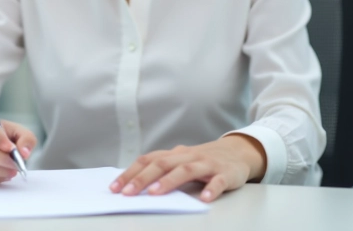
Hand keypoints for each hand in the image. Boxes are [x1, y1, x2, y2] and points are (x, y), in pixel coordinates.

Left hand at [109, 135, 265, 202]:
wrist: (237, 152)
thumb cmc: (202, 160)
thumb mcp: (180, 161)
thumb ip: (161, 169)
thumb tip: (132, 183)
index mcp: (174, 155)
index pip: (147, 160)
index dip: (130, 173)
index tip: (115, 188)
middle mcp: (188, 156)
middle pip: (163, 164)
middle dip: (143, 178)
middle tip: (128, 193)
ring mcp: (207, 164)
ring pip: (187, 170)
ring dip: (170, 181)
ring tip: (156, 194)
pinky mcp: (226, 173)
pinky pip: (218, 181)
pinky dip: (211, 189)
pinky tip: (205, 199)